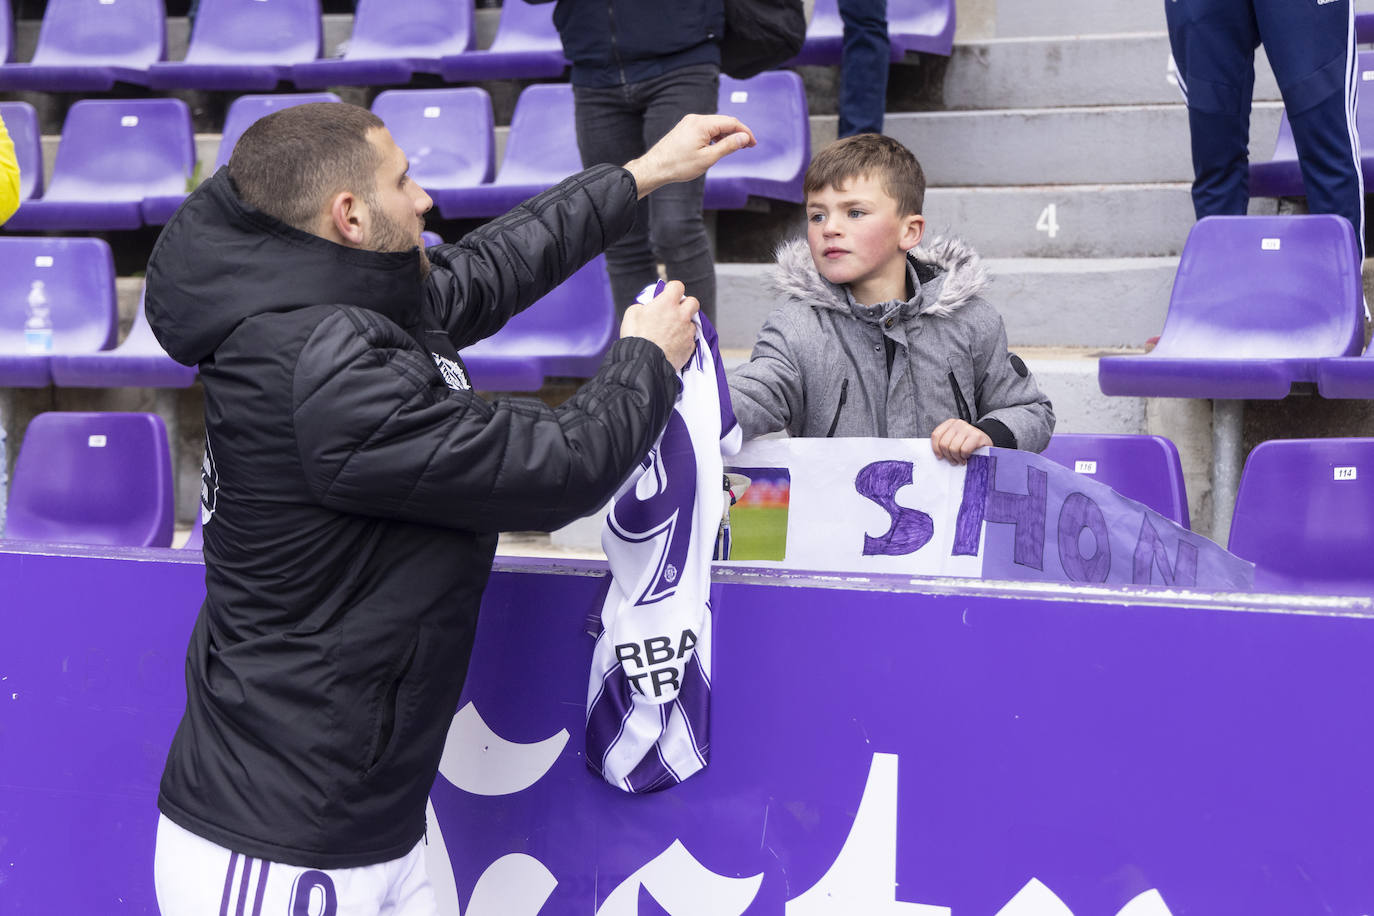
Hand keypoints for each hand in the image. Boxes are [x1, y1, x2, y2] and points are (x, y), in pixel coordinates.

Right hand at [620, 280, 699, 369]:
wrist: (643, 362)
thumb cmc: (636, 336)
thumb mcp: (632, 313)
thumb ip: (644, 306)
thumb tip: (648, 308)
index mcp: (667, 303)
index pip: (678, 286)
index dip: (672, 289)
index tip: (668, 294)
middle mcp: (681, 315)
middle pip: (693, 302)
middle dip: (686, 304)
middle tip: (676, 311)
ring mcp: (687, 332)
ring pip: (692, 323)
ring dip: (684, 325)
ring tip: (671, 333)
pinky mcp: (690, 347)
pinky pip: (690, 340)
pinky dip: (683, 341)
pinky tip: (673, 345)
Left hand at [624, 114, 756, 198]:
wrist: (655, 168)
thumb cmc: (678, 165)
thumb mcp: (708, 158)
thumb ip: (728, 146)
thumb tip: (744, 137)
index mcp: (702, 124)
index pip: (731, 122)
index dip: (744, 132)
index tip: (753, 143)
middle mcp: (695, 119)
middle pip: (723, 122)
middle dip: (737, 133)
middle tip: (748, 146)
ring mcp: (689, 123)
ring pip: (715, 125)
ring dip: (726, 135)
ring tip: (735, 147)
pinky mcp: (685, 129)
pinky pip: (705, 129)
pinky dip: (715, 136)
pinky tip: (719, 146)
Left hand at [930, 419, 992, 464]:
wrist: (985, 441)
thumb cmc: (967, 443)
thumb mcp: (954, 440)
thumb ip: (945, 443)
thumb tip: (937, 455)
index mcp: (950, 423)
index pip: (936, 435)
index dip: (936, 448)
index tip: (940, 457)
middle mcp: (958, 424)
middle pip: (944, 444)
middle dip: (948, 456)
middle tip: (953, 460)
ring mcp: (968, 428)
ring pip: (953, 448)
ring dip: (957, 458)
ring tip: (961, 459)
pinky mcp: (976, 436)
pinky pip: (964, 450)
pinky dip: (964, 456)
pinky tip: (967, 456)